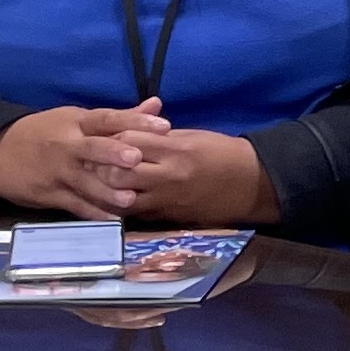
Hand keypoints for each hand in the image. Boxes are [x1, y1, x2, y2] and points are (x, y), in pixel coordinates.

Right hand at [0, 106, 154, 215]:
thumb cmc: (46, 133)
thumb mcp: (76, 119)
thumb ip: (120, 117)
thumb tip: (157, 104)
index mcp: (77, 122)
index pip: (108, 118)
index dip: (136, 122)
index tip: (164, 126)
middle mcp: (68, 145)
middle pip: (93, 148)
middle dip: (113, 153)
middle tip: (136, 159)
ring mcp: (58, 171)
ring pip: (84, 181)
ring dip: (106, 191)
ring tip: (130, 200)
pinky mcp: (49, 193)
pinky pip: (74, 204)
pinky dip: (92, 213)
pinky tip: (112, 221)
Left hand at [105, 105, 280, 226]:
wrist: (252, 183)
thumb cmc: (222, 153)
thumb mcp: (192, 136)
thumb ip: (158, 137)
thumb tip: (127, 133)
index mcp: (176, 149)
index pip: (128, 140)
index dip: (112, 139)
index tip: (107, 138)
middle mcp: (169, 175)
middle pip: (118, 172)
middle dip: (103, 167)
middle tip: (97, 163)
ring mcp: (169, 199)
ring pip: (122, 199)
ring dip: (109, 192)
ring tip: (102, 184)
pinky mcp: (171, 217)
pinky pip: (137, 214)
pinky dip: (124, 208)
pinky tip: (118, 201)